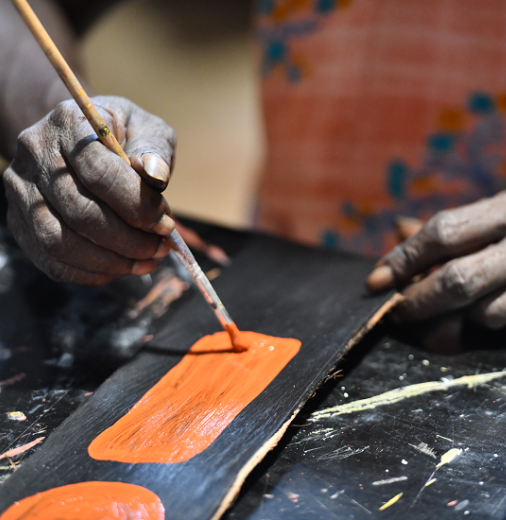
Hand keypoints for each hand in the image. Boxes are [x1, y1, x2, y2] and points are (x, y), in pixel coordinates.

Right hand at [4, 96, 176, 284]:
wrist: (80, 140)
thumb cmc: (121, 136)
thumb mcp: (146, 128)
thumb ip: (154, 149)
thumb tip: (156, 176)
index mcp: (68, 122)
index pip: (99, 173)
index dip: (137, 206)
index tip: (166, 224)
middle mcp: (36, 154)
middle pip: (80, 213)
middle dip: (129, 240)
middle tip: (161, 247)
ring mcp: (21, 190)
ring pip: (60, 242)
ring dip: (111, 261)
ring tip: (146, 261)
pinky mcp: (20, 221)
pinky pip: (50, 260)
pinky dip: (89, 273)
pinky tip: (120, 268)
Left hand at [367, 191, 505, 328]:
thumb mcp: (493, 213)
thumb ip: (450, 226)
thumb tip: (397, 227)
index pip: (443, 233)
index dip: (404, 259)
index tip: (374, 280)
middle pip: (456, 280)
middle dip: (416, 299)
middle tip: (393, 309)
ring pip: (482, 313)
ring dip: (450, 317)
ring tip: (437, 311)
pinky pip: (497, 325)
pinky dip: (476, 326)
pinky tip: (470, 316)